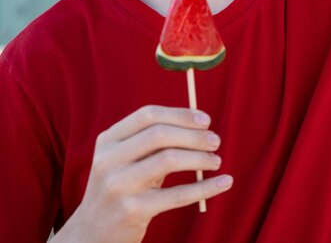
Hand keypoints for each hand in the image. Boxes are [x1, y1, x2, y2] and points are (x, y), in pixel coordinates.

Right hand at [56, 105, 231, 242]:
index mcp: (108, 140)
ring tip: (216, 160)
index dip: (180, 114)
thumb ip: (150, 141)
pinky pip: (177, 195)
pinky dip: (205, 188)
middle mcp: (109, 159)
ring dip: (200, 158)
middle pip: (160, 134)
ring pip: (169, 160)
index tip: (205, 119)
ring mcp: (119, 185)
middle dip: (193, 135)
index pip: (148, 115)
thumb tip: (197, 124)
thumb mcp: (124, 159)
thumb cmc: (120, 188)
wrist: (92, 235)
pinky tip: (223, 182)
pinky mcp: (132, 211)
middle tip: (215, 140)